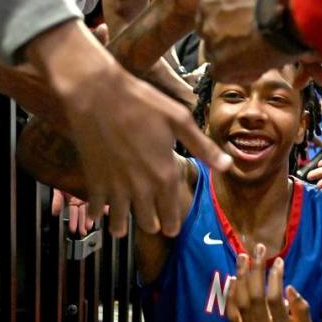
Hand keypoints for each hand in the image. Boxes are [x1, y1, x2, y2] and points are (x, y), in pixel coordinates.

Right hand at [23, 20, 230, 236]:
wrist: (97, 94)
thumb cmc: (143, 104)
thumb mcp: (180, 120)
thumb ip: (203, 147)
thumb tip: (228, 165)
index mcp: (165, 175)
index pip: (171, 216)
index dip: (172, 225)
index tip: (171, 226)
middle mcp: (141, 188)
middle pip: (148, 225)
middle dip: (153, 224)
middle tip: (152, 218)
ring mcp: (115, 187)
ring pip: (120, 225)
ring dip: (124, 226)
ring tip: (125, 222)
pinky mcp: (94, 180)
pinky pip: (96, 210)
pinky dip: (98, 214)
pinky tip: (99, 211)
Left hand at [137, 0, 320, 84]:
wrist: (289, 16)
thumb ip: (252, 4)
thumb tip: (268, 17)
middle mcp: (206, 7)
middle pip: (208, 28)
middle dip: (228, 35)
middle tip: (256, 36)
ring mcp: (209, 33)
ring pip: (219, 52)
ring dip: (239, 55)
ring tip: (263, 47)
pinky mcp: (217, 57)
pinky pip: (225, 72)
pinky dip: (241, 72)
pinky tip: (259, 63)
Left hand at [226, 245, 313, 321]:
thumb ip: (302, 312)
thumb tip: (291, 288)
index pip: (276, 299)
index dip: (276, 277)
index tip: (278, 260)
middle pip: (255, 296)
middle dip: (256, 270)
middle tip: (257, 249)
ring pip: (241, 303)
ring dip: (240, 278)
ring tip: (242, 257)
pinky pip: (232, 316)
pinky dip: (231, 297)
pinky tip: (233, 281)